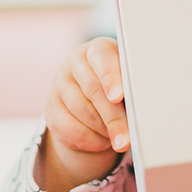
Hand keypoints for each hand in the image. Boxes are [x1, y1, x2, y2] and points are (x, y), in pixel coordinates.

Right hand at [37, 37, 128, 191]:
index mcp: (98, 50)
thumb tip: (141, 113)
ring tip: (120, 139)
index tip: (118, 96)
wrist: (92, 102)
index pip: (102, 57)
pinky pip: (69, 128)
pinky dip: (89, 140)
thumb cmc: (120, 88)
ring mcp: (59, 84)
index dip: (110, 77)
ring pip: (81, 110)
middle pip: (93, 90)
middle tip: (126, 139)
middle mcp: (75, 62)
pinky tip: (103, 141)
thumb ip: (132, 90)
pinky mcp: (50, 109)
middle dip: (113, 118)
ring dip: (103, 130)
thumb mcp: (128, 83)